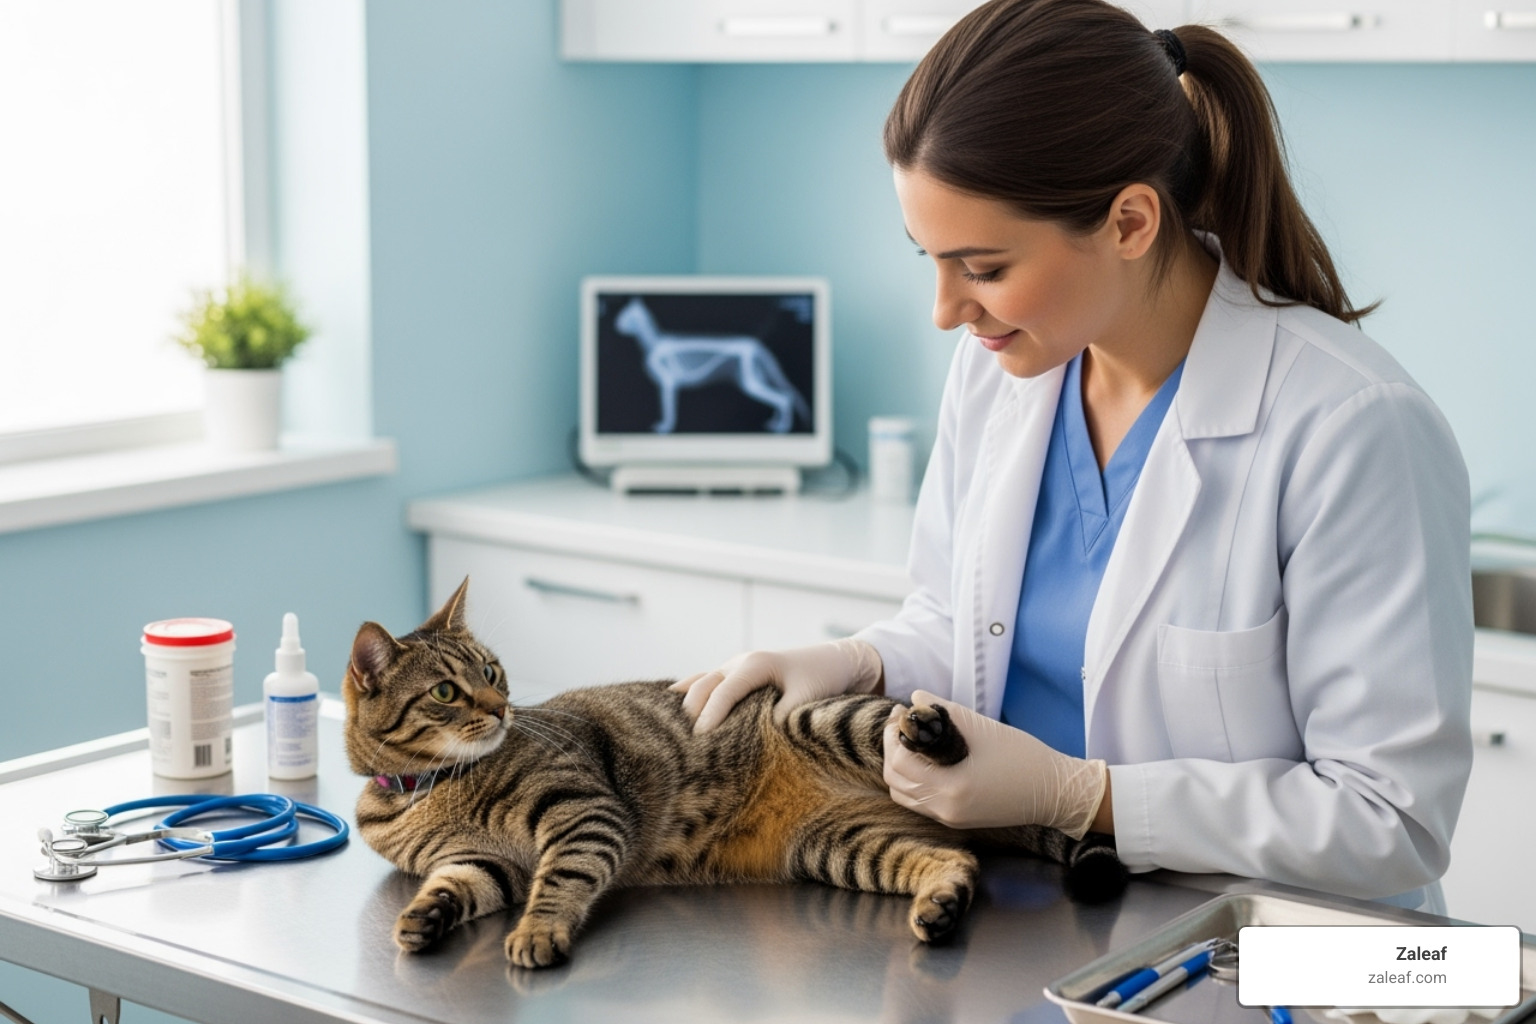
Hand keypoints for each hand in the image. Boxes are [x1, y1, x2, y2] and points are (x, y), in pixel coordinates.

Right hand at [669, 638, 882, 732]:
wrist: (835, 660)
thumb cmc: (822, 679)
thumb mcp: (808, 700)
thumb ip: (784, 717)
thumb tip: (759, 739)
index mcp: (754, 665)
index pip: (723, 692)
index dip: (709, 716)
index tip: (700, 741)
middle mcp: (738, 662)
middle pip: (702, 687)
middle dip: (689, 714)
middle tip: (679, 745)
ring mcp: (733, 666)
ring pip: (698, 682)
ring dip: (683, 704)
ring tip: (663, 729)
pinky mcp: (734, 675)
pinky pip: (704, 683)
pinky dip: (687, 694)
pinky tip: (668, 708)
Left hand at [882, 690, 1107, 838]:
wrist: (1054, 792)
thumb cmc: (1023, 757)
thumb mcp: (983, 728)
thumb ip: (944, 711)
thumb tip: (917, 697)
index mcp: (951, 788)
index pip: (900, 762)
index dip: (894, 734)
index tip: (901, 713)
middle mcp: (945, 810)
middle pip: (896, 780)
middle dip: (893, 748)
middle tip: (901, 723)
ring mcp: (950, 818)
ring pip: (904, 794)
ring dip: (900, 766)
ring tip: (910, 739)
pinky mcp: (956, 819)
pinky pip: (920, 801)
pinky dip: (913, 780)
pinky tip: (923, 759)